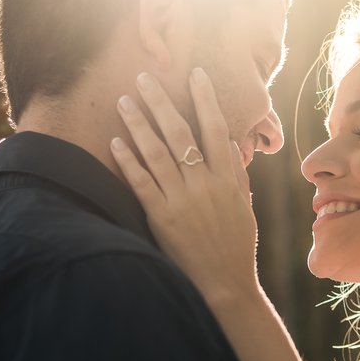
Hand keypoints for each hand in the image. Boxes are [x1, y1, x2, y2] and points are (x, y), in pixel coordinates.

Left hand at [110, 68, 259, 302]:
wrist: (225, 286)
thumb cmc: (236, 248)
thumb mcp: (244, 208)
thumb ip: (237, 174)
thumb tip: (229, 144)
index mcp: (227, 180)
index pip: (215, 129)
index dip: (205, 99)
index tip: (196, 74)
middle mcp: (205, 185)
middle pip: (181, 133)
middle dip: (162, 102)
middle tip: (145, 76)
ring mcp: (183, 201)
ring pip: (157, 153)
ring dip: (139, 123)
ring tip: (125, 100)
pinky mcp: (162, 219)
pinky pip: (142, 183)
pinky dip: (128, 161)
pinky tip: (115, 141)